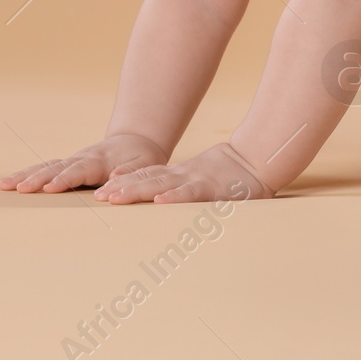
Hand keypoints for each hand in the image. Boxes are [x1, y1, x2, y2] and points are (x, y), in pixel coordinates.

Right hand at [0, 133, 168, 193]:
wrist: (136, 142)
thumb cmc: (142, 157)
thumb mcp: (144, 163)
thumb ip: (131, 172)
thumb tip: (114, 181)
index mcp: (100, 161)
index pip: (80, 171)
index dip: (66, 179)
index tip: (51, 188)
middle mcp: (82, 159)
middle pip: (57, 167)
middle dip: (38, 178)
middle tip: (20, 188)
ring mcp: (72, 161)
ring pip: (45, 166)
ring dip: (26, 175)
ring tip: (4, 185)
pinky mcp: (66, 165)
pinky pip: (44, 168)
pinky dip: (26, 174)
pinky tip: (8, 183)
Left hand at [93, 143, 273, 204]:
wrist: (262, 158)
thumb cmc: (237, 176)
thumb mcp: (207, 180)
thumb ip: (189, 189)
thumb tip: (166, 200)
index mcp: (182, 176)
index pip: (149, 178)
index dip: (126, 183)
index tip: (103, 192)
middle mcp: (185, 176)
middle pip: (148, 181)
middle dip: (122, 189)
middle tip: (98, 198)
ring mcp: (197, 181)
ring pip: (162, 186)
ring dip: (137, 192)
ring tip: (115, 198)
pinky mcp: (213, 188)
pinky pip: (191, 194)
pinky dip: (174, 197)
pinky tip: (159, 201)